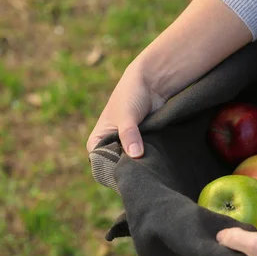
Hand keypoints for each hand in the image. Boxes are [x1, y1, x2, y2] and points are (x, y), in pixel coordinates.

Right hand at [86, 0, 252, 157]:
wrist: (152, 83)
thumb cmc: (131, 95)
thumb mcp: (128, 115)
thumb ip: (130, 134)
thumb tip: (135, 154)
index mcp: (97, 142)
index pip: (101, 165)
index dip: (113, 170)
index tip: (129, 172)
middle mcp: (110, 148)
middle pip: (118, 168)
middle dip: (130, 170)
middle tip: (145, 172)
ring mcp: (127, 148)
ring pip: (133, 165)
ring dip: (142, 166)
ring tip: (153, 168)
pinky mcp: (143, 147)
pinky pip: (145, 159)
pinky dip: (151, 161)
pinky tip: (159, 164)